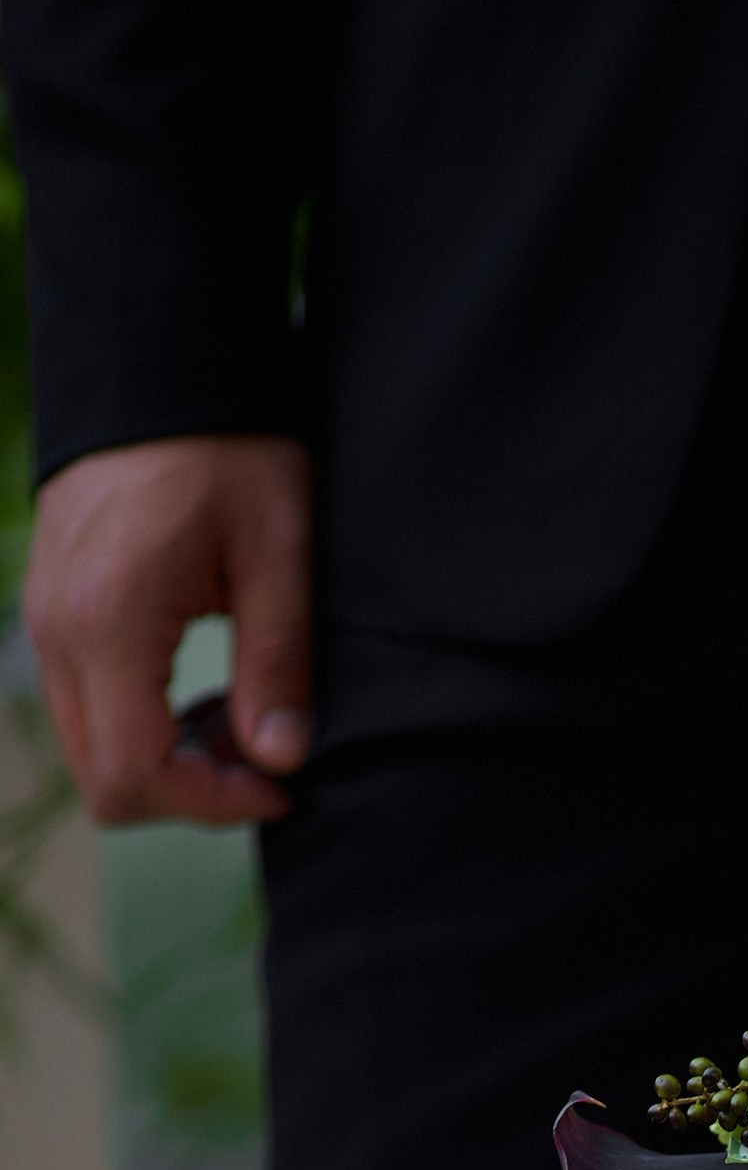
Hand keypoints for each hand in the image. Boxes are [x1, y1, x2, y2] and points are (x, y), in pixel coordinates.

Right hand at [24, 435, 314, 827]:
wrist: (161, 365)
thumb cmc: (229, 448)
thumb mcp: (279, 552)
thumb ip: (278, 664)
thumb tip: (280, 761)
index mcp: (108, 620)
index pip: (133, 775)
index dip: (212, 804)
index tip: (279, 784)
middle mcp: (57, 630)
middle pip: (103, 782)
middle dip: (190, 791)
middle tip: (264, 752)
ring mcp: (44, 621)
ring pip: (91, 750)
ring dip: (168, 761)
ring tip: (240, 717)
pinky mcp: (53, 612)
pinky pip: (87, 707)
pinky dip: (144, 724)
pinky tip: (200, 690)